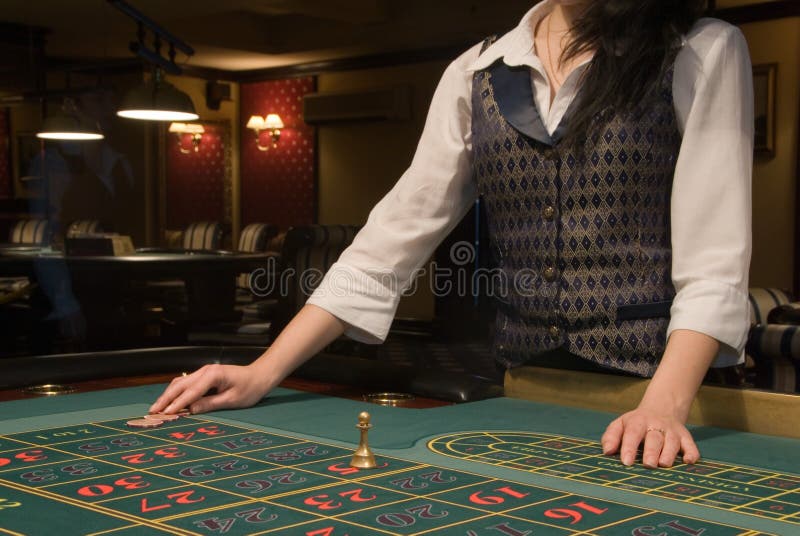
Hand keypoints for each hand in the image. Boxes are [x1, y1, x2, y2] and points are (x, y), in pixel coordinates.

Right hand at [149, 364, 269, 414]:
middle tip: (152, 412)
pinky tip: (168, 401)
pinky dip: (175, 392)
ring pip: (180, 383)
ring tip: (156, 408)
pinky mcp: (204, 376)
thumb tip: (190, 410)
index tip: (165, 414)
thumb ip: (211, 404)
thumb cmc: (249, 388)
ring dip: (167, 395)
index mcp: (213, 375)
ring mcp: (203, 372)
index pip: (191, 391)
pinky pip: (186, 383)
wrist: (259, 375)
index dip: (177, 403)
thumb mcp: (232, 400)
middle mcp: (205, 371)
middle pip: (180, 385)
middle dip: (165, 398)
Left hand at [601, 405, 699, 467]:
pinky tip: (689, 461)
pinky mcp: (685, 437)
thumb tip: (607, 451)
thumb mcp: (620, 425)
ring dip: (669, 453)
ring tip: (663, 464)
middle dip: (651, 452)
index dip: (629, 447)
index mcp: (638, 422)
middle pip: (654, 439)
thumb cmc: (636, 424)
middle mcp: (656, 426)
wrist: (661, 408)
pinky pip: (691, 445)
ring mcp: (672, 431)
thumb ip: (611, 437)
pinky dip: (692, 453)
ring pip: (672, 442)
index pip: (633, 433)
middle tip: (648, 465)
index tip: (626, 462)